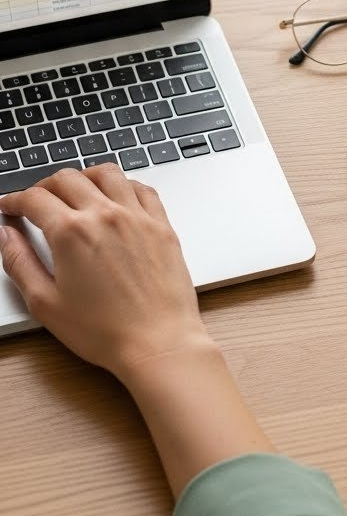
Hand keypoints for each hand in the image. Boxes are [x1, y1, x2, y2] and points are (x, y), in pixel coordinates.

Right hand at [0, 165, 209, 381]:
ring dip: (84, 176)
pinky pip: (142, 188)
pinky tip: (116, 197)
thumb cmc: (104, 332)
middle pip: (67, 178)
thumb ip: (19, 263)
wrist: (158, 342)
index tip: (9, 206)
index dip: (14, 199)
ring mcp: (137, 216)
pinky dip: (123, 184)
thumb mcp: (46, 304)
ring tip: (75, 190)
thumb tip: (5, 235)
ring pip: (106, 173)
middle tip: (36, 200)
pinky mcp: (161, 225)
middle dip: (44, 185)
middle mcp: (105, 215)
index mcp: (72, 233)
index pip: (35, 198)